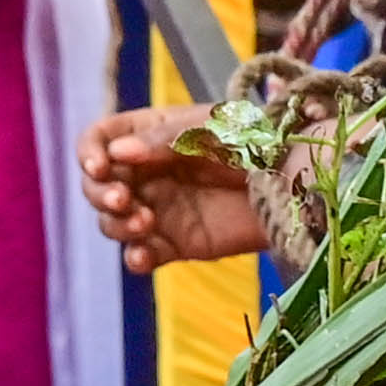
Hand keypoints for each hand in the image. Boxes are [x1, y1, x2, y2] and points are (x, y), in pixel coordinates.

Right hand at [77, 100, 267, 266]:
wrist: (295, 181)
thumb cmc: (256, 140)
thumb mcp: (211, 128)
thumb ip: (164, 139)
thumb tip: (118, 153)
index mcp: (148, 135)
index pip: (99, 140)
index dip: (90, 152)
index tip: (101, 167)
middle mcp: (146, 173)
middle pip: (97, 186)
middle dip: (100, 194)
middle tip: (124, 200)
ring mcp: (158, 209)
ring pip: (113, 222)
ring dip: (118, 224)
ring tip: (146, 222)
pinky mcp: (176, 243)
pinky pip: (142, 255)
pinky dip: (135, 257)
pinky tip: (143, 256)